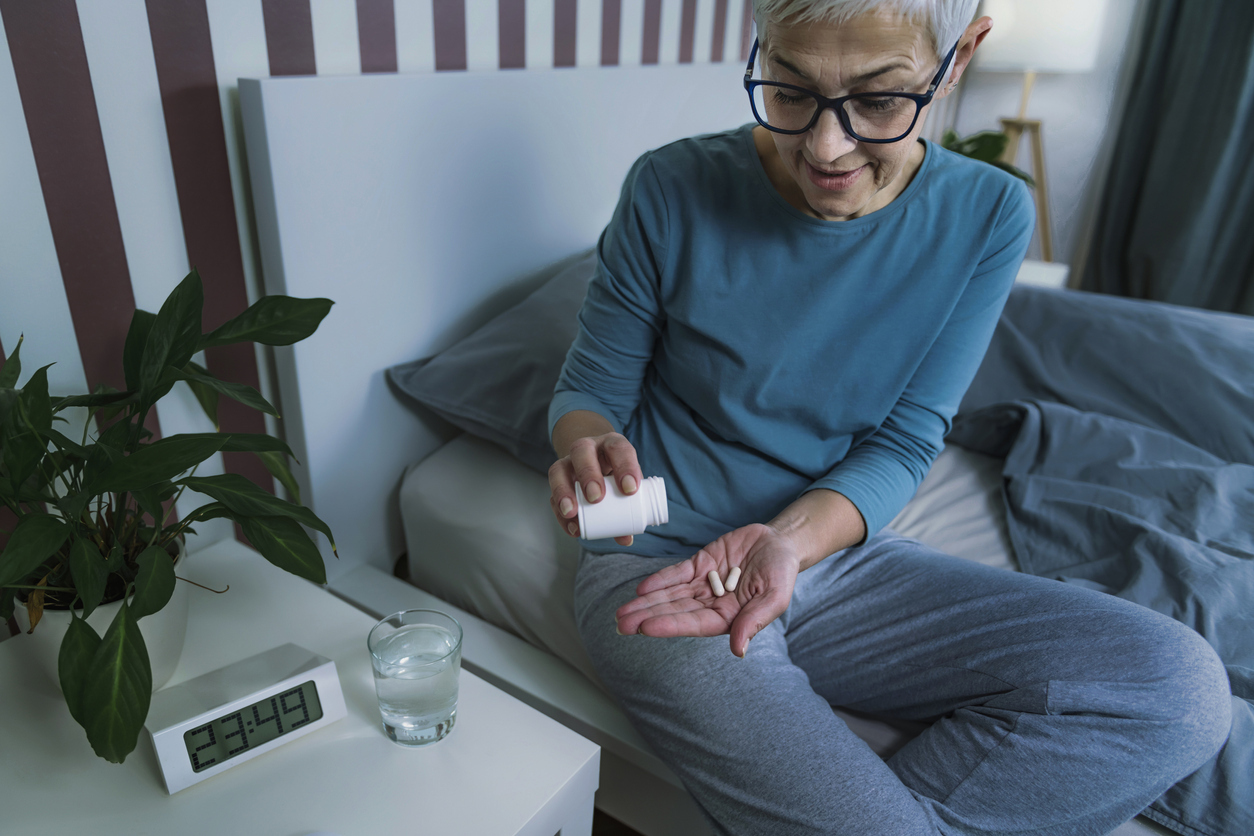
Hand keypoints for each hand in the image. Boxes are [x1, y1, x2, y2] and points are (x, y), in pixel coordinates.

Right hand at [549, 431, 642, 547]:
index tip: (630, 489)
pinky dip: (559, 511)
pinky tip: (571, 525)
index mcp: (611, 444)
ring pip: (559, 468)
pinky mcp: (558, 479)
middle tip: (596, 498)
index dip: (625, 466)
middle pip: (582, 451)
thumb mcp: (626, 482)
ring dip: (564, 491)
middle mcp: (588, 448)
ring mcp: (569, 462)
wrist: (596, 461)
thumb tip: (626, 538)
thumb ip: (629, 508)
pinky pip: (552, 492)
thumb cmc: (616, 474)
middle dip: (588, 474)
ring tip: (572, 512)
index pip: (618, 447)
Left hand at [614, 523, 801, 656]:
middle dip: (647, 617)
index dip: (669, 625)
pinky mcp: (700, 564)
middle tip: (620, 625)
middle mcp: (711, 604)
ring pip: (670, 595)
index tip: (646, 627)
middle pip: (675, 612)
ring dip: (646, 603)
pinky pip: (676, 574)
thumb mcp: (775, 597)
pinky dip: (659, 581)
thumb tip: (738, 650)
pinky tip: (641, 589)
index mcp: (729, 617)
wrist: (780, 543)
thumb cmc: (782, 573)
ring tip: (621, 612)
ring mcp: (703, 584)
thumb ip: (754, 621)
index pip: (694, 624)